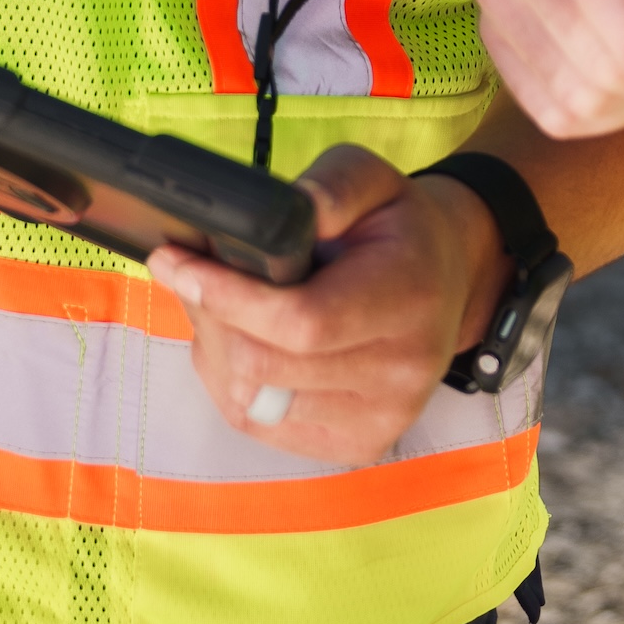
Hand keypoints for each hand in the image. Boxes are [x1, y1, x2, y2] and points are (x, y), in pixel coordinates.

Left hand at [145, 154, 504, 465]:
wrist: (447, 283)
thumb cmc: (396, 228)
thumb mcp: (371, 180)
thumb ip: (328, 187)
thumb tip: (271, 217)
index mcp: (408, 297)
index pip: (301, 321)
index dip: (227, 297)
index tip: (176, 263)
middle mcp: (403, 369)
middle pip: (264, 366)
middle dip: (210, 317)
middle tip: (192, 276)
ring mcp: (382, 417)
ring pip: (252, 402)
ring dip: (216, 352)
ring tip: (224, 309)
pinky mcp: (359, 444)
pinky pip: (261, 425)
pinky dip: (233, 384)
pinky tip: (246, 346)